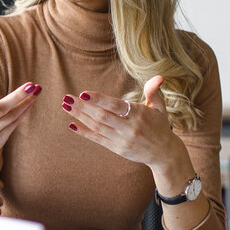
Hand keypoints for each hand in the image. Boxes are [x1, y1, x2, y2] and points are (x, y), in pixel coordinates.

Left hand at [62, 75, 180, 168]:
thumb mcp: (160, 108)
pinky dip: (84, 132)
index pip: (115, 106)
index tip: (83, 93)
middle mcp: (130, 128)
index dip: (99, 100)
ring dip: (80, 116)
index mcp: (139, 115)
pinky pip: (97, 139)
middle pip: (102, 117)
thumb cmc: (160, 126)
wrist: (164, 153)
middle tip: (67, 98)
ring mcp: (122, 140)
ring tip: (66, 106)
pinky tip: (72, 124)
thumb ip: (154, 92)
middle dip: (83, 107)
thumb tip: (159, 77)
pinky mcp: (117, 149)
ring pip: (97, 127)